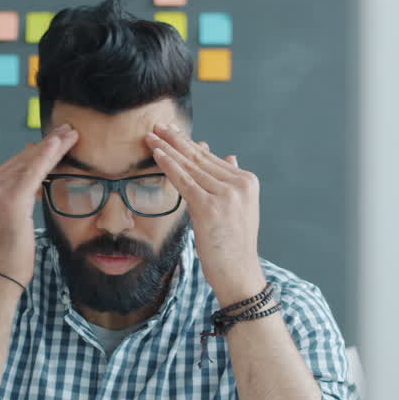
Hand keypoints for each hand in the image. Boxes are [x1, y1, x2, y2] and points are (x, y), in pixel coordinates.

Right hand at [0, 124, 78, 285]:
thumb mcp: (10, 219)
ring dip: (53, 146)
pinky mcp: (10, 199)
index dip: (36, 152)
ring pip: (29, 162)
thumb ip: (18, 196)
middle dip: (46, 144)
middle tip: (67, 129)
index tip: (54, 140)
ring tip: (71, 133)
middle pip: (21, 160)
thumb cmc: (8, 254)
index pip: (13, 166)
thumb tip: (35, 180)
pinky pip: (34, 171)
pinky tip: (61, 143)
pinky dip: (48, 155)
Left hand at [146, 124, 264, 305]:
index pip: (211, 159)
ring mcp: (226, 195)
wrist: (238, 273)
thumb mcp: (238, 209)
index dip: (189, 144)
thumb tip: (229, 157)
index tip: (173, 133)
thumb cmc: (233, 245)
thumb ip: (231, 183)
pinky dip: (169, 166)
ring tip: (151, 137)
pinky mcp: (210, 207)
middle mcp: (239, 184)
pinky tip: (157, 154)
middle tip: (157, 126)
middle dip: (176, 141)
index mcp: (247, 181)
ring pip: (190, 167)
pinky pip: (184, 181)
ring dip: (168, 149)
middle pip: (200, 158)